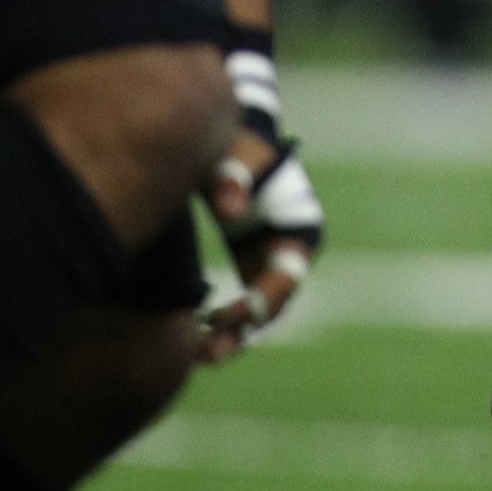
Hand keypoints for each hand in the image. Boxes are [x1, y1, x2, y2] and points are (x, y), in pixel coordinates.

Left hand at [198, 39, 320, 358]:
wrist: (226, 133)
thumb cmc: (235, 143)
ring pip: (258, 309)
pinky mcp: (250, 259)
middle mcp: (291, 249)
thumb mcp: (236, 155)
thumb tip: (231, 209)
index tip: (225, 316)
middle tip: (211, 353)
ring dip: (233, 333)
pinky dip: (222, 318)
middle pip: (275, 303)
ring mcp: (271, 257)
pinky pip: (242, 299)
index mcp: (298, 227)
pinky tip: (192, 333)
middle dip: (244, 329)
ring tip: (199, 357)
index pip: (285, 277)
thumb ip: (232, 176)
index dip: (259, 302)